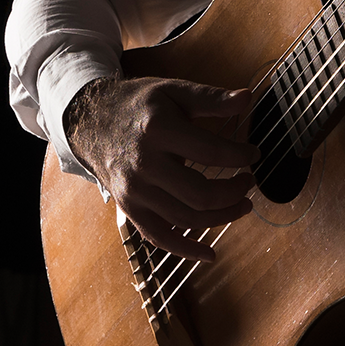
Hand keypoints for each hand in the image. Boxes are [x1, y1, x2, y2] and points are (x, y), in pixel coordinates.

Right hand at [65, 76, 259, 261]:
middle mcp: (144, 164)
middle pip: (200, 193)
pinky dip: (186, 250)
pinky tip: (210, 254)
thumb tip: (247, 98)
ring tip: (242, 206)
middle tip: (249, 182)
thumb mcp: (173, 91)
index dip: (240, 156)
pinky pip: (159, 237)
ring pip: (185, 218)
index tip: (253, 154)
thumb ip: (211, 98)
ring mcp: (134, 190)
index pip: (211, 151)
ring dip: (221, 218)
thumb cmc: (139, 105)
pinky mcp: (129, 208)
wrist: (91, 122)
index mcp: (158, 129)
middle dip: (233, 192)